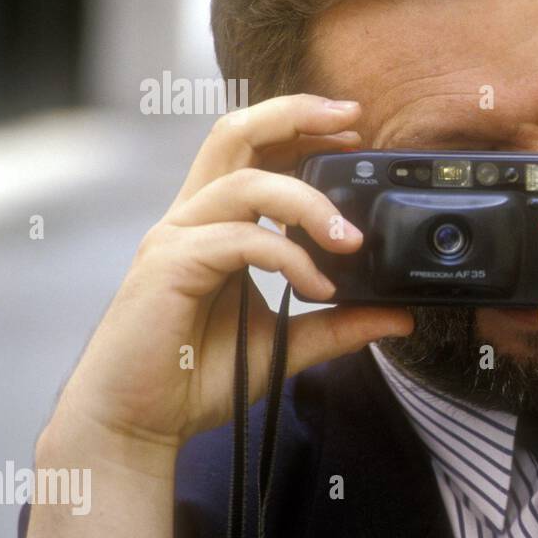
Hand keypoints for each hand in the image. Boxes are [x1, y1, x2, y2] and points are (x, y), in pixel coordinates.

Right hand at [51, 94, 414, 454]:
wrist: (139, 422)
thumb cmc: (197, 377)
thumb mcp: (286, 344)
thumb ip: (338, 324)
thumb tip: (398, 315)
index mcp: (215, 223)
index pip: (254, 149)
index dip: (302, 127)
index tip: (356, 131)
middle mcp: (192, 219)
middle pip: (235, 133)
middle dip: (297, 115)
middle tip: (354, 121)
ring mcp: (176, 238)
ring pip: (245, 183)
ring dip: (308, 202)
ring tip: (352, 240)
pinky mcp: (169, 266)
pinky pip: (240, 240)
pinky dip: (289, 258)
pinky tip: (318, 287)